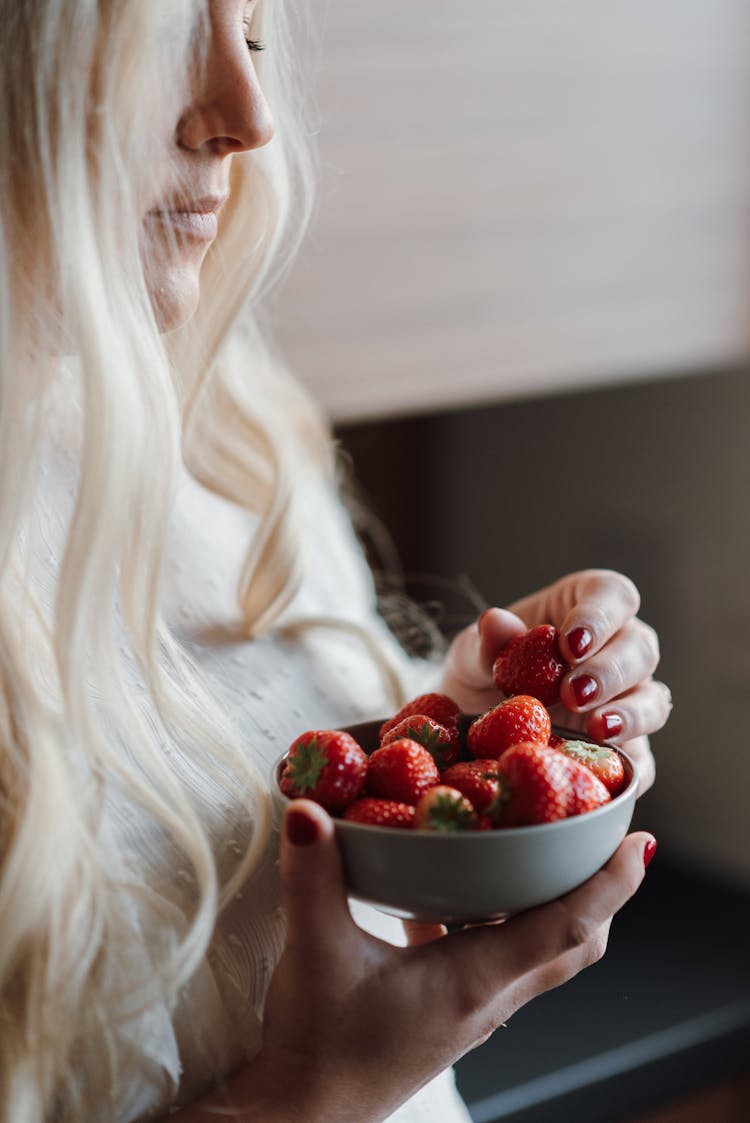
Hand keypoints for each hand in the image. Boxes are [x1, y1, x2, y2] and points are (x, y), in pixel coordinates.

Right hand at [243, 800, 653, 1122]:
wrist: (306, 1114)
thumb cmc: (320, 1044)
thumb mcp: (316, 950)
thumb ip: (312, 877)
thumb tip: (306, 809)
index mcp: (476, 980)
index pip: (567, 927)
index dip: (609, 884)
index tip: (637, 844)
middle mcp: (488, 996)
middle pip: (573, 944)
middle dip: (599, 894)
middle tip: (599, 839)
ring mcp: (472, 1009)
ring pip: (539, 953)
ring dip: (551, 904)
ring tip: (536, 851)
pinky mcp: (450, 1011)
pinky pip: (496, 958)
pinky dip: (496, 919)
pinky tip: (443, 892)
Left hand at [441, 569, 670, 792]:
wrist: (475, 721)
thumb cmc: (483, 671)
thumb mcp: (472, 654)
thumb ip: (486, 642)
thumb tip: (496, 623)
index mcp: (585, 606)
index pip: (612, 595)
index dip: (599, 616)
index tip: (570, 644)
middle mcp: (617, 647)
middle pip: (640, 647)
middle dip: (610, 670)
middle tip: (572, 693)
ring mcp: (628, 697)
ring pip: (653, 699)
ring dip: (631, 714)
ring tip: (597, 729)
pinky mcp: (627, 746)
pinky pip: (642, 759)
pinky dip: (629, 768)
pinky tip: (604, 774)